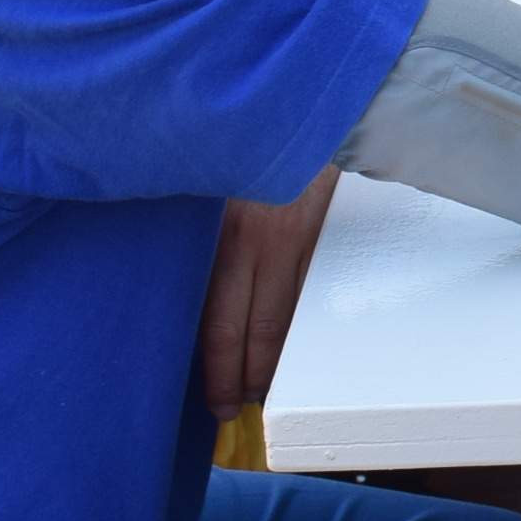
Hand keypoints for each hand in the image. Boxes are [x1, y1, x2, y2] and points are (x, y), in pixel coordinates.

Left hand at [199, 169, 340, 411]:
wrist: (301, 113)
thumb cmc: (247, 153)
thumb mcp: (213, 196)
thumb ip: (205, 242)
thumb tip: (189, 297)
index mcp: (228, 238)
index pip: (220, 325)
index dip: (218, 371)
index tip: (215, 399)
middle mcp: (264, 245)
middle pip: (256, 335)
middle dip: (245, 380)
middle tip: (234, 407)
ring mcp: (302, 243)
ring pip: (291, 323)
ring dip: (278, 365)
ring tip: (264, 391)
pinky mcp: (331, 238)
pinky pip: (316, 297)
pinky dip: (306, 332)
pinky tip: (298, 351)